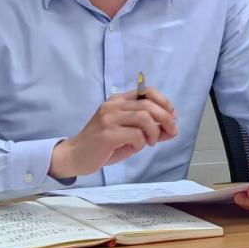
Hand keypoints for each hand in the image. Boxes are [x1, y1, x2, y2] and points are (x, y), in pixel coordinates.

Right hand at [48, 87, 177, 178]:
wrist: (75, 156)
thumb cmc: (104, 145)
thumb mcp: (129, 134)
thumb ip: (149, 130)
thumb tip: (172, 129)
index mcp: (118, 100)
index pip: (147, 91)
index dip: (164, 102)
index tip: (172, 116)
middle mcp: (113, 105)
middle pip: (149, 105)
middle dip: (166, 119)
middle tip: (171, 132)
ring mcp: (109, 118)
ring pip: (144, 118)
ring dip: (154, 132)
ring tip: (150, 142)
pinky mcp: (107, 133)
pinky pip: (135, 134)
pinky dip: (141, 142)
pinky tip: (136, 147)